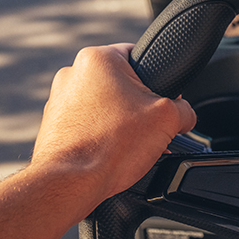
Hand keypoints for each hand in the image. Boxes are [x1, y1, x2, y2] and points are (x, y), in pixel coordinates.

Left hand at [31, 44, 194, 206]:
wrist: (72, 182)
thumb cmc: (110, 147)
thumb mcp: (167, 119)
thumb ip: (184, 109)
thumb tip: (185, 115)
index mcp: (98, 58)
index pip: (138, 55)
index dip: (157, 79)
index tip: (162, 100)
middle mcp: (73, 73)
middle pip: (121, 84)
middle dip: (139, 107)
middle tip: (150, 128)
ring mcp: (58, 99)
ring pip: (103, 105)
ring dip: (120, 122)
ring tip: (131, 145)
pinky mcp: (53, 123)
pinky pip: (87, 123)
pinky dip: (102, 136)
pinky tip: (113, 153)